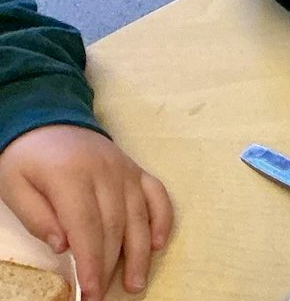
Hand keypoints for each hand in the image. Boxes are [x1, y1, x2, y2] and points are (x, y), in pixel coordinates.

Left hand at [0, 124, 172, 300]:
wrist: (50, 120)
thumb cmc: (28, 159)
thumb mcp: (15, 187)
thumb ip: (37, 216)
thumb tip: (63, 246)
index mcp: (72, 177)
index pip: (87, 227)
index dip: (91, 263)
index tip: (91, 293)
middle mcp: (105, 172)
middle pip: (114, 225)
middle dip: (111, 266)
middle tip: (103, 297)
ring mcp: (124, 169)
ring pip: (138, 214)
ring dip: (140, 252)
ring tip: (137, 283)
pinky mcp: (135, 169)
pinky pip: (156, 193)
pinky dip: (162, 218)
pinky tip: (159, 243)